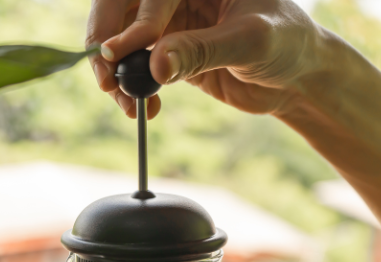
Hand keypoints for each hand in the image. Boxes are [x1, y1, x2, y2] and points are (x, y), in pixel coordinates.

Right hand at [86, 0, 320, 118]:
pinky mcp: (173, 55)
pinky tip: (141, 107)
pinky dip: (133, 89)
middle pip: (123, 7)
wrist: (298, 76)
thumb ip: (202, 50)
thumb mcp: (250, 42)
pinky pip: (140, 68)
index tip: (122, 56)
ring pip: (125, 40)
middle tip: (106, 79)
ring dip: (117, 72)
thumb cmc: (288, 42)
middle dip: (108, 42)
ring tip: (124, 102)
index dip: (134, 22)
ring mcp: (173, 24)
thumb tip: (155, 65)